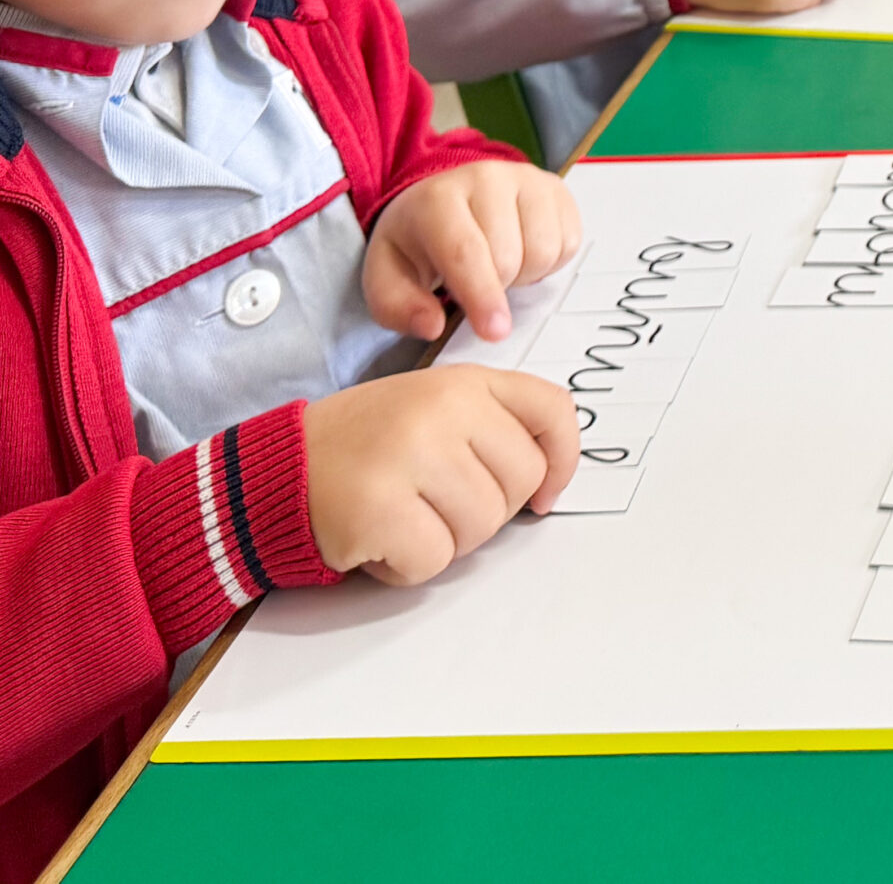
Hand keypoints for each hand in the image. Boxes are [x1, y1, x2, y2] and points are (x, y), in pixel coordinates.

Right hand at [303, 366, 580, 584]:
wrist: (274, 471)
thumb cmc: (364, 446)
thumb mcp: (434, 409)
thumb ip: (491, 426)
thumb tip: (550, 478)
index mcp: (463, 382)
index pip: (553, 410)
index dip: (564, 460)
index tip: (545, 495)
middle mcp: (442, 409)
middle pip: (522, 483)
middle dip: (487, 510)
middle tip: (435, 503)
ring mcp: (410, 455)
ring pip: (482, 528)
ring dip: (444, 541)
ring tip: (401, 515)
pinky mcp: (378, 508)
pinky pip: (433, 561)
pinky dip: (407, 566)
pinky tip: (376, 539)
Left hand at [365, 158, 581, 343]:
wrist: (444, 201)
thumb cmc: (417, 243)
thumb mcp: (387, 278)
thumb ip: (399, 308)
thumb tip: (433, 327)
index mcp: (437, 199)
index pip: (466, 251)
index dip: (482, 295)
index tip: (494, 332)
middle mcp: (485, 178)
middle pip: (509, 257)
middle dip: (497, 287)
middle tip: (476, 283)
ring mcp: (526, 178)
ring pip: (545, 250)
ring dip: (525, 274)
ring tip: (501, 266)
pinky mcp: (556, 186)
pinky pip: (569, 241)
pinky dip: (550, 261)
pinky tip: (524, 252)